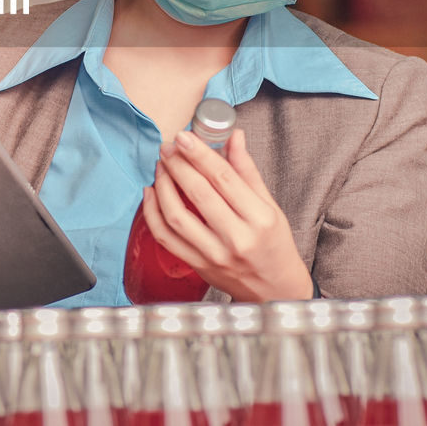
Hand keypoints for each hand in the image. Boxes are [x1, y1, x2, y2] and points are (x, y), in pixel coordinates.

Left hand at [142, 128, 313, 300]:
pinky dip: (153, 213)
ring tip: (161, 166)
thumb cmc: (274, 244)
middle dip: (178, 164)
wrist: (275, 290)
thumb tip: (234, 136)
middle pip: (198, 193)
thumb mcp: (270, 206)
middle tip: (167, 146)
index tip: (184, 136)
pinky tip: (151, 193)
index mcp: (259, 218)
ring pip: (177, 215)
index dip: (200, 154)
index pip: (224, 178)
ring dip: (163, 186)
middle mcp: (236, 238)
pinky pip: (166, 237)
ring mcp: (214, 254)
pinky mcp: (198, 266)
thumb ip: (247, 170)